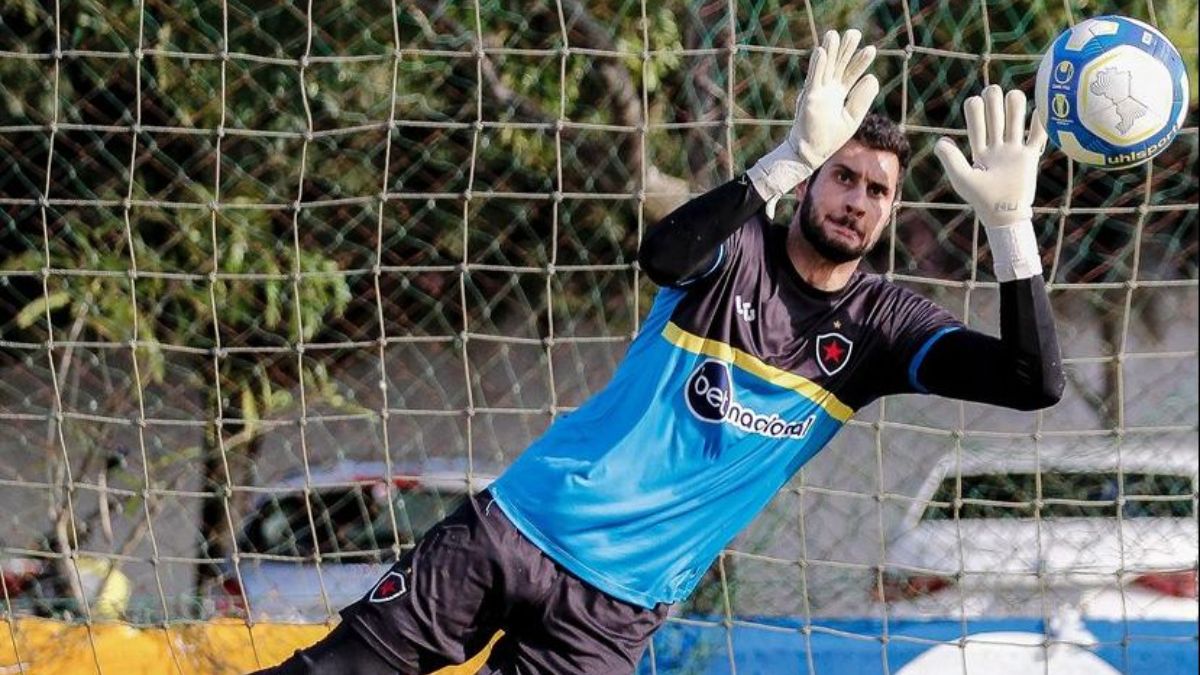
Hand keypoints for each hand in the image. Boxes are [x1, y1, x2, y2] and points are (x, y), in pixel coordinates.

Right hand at [747, 29, 879, 218]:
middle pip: (838, 65)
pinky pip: (813, 79)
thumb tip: (873, 78)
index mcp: (838, 95)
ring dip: (830, 51)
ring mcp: (817, 93)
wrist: (810, 153)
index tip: (871, 49)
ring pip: (824, 67)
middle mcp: (827, 90)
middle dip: (846, 50)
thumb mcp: (851, 118)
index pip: (850, 74)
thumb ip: (861, 99)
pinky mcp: (808, 99)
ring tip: (835, 34)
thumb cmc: (829, 138)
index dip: (860, 62)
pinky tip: (822, 51)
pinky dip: (817, 66)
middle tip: (855, 33)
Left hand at [934, 85, 1047, 280]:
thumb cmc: (981, 199)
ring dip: (1015, 105)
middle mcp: (997, 146)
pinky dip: (1039, 122)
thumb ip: (951, 159)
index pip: (976, 121)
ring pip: (1016, 119)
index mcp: (979, 149)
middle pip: (996, 114)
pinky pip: (1038, 135)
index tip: (974, 103)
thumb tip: (941, 140)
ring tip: (1013, 98)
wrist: (1004, 216)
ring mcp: (1014, 150)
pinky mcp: (1030, 157)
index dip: (975, 109)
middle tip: (994, 92)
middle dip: (994, 100)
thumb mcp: (962, 179)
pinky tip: (1039, 110)